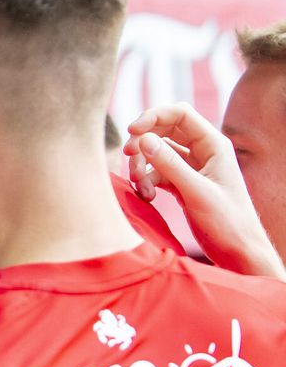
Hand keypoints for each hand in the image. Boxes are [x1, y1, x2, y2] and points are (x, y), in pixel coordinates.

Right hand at [125, 103, 285, 278]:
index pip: (179, 114)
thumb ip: (169, 164)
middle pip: (163, 131)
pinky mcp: (182, 184)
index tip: (131, 131)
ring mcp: (191, 168)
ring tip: (142, 188)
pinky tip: (148, 198)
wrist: (238, 252)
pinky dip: (147, 182)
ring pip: (156, 153)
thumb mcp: (196, 192)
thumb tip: (143, 139)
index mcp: (213, 145)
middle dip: (143, 144)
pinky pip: (156, 173)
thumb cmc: (227, 222)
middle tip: (129, 158)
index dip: (153, 116)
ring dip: (142, 167)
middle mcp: (202, 151)